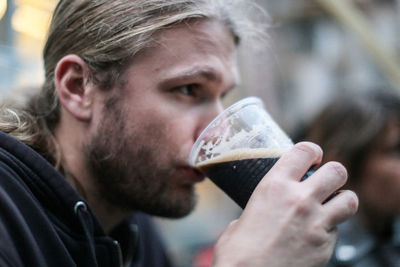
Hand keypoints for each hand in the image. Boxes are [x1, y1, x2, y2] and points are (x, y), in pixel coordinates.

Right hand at [211, 142, 357, 266]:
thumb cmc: (238, 252)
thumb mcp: (241, 218)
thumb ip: (259, 209)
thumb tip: (260, 213)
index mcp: (274, 186)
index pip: (304, 151)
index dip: (313, 151)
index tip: (313, 157)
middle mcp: (299, 199)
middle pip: (337, 171)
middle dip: (333, 174)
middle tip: (324, 181)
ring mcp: (316, 223)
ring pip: (349, 199)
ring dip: (341, 200)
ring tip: (330, 205)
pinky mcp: (325, 246)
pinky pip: (337, 230)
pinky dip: (330, 230)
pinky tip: (315, 235)